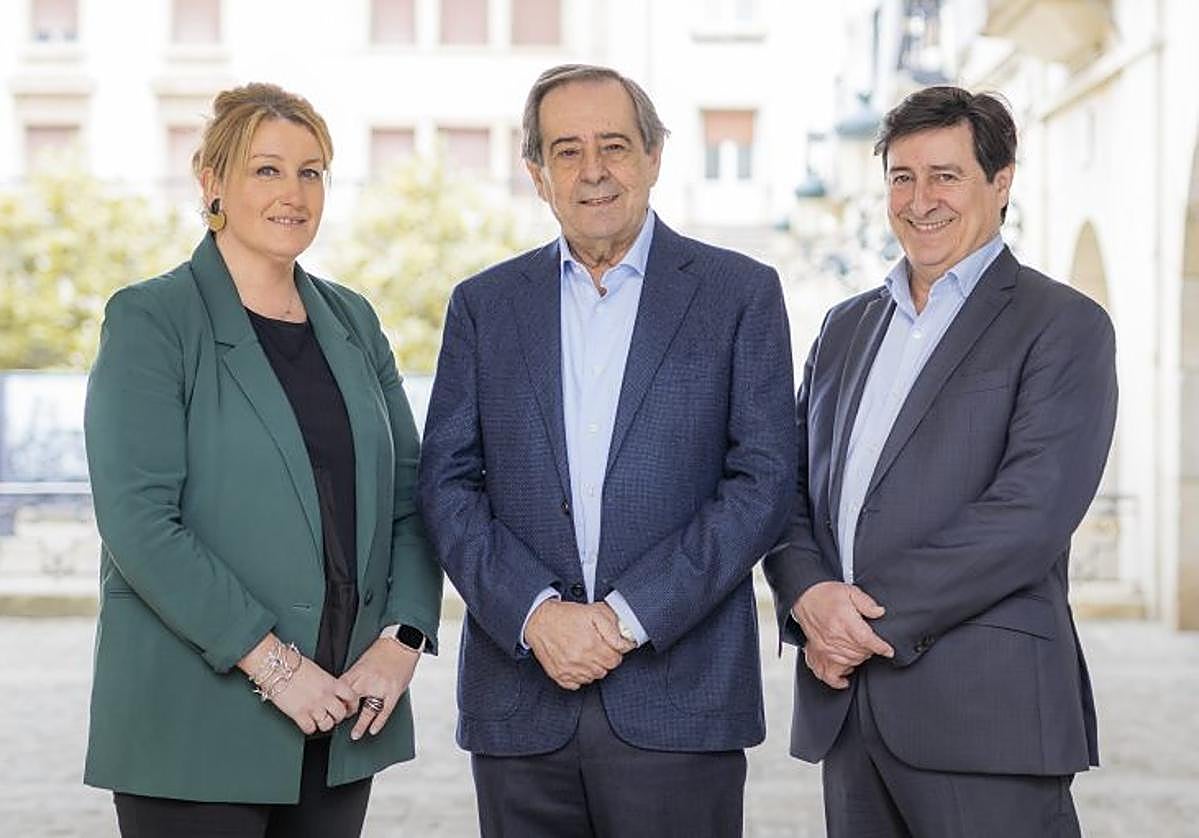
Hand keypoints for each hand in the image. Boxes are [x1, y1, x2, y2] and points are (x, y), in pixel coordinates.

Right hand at [238, 634, 357, 734]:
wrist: (277, 666)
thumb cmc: (294, 665)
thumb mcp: (319, 671)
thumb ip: (328, 683)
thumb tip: (332, 692)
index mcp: (331, 683)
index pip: (352, 697)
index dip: (352, 705)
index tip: (349, 708)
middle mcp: (325, 696)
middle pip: (340, 714)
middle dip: (337, 717)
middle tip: (332, 716)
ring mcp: (313, 706)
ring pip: (327, 725)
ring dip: (323, 724)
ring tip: (318, 720)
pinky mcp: (299, 714)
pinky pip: (310, 729)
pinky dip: (309, 728)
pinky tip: (306, 722)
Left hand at [340, 636, 420, 740]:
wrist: (402, 643)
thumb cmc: (383, 651)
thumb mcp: (363, 661)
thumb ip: (354, 677)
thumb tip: (344, 691)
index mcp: (358, 671)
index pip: (341, 691)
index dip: (336, 702)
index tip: (334, 709)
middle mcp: (367, 680)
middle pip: (351, 702)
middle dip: (345, 713)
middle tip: (341, 723)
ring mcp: (381, 687)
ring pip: (368, 710)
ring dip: (361, 725)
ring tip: (355, 735)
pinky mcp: (393, 691)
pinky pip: (384, 710)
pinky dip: (378, 722)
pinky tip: (373, 730)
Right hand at [524, 599, 628, 689]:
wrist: (539, 620)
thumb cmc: (566, 616)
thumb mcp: (594, 612)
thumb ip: (613, 628)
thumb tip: (625, 643)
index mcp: (591, 644)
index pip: (615, 660)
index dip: (614, 652)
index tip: (609, 646)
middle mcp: (580, 659)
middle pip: (604, 670)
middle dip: (603, 659)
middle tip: (596, 647)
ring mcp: (569, 669)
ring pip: (592, 678)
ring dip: (592, 668)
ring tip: (585, 653)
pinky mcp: (559, 675)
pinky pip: (576, 684)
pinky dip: (578, 676)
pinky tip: (576, 663)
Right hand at [793, 582, 892, 688]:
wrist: (804, 596)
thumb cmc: (826, 594)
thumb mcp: (850, 591)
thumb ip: (867, 603)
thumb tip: (880, 612)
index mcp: (845, 622)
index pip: (868, 640)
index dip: (881, 647)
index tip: (889, 651)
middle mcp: (835, 637)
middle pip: (861, 653)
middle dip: (870, 650)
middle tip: (871, 643)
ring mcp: (826, 647)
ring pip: (850, 662)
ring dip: (859, 659)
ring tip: (860, 651)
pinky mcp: (818, 652)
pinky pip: (828, 673)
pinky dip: (838, 679)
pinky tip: (845, 678)